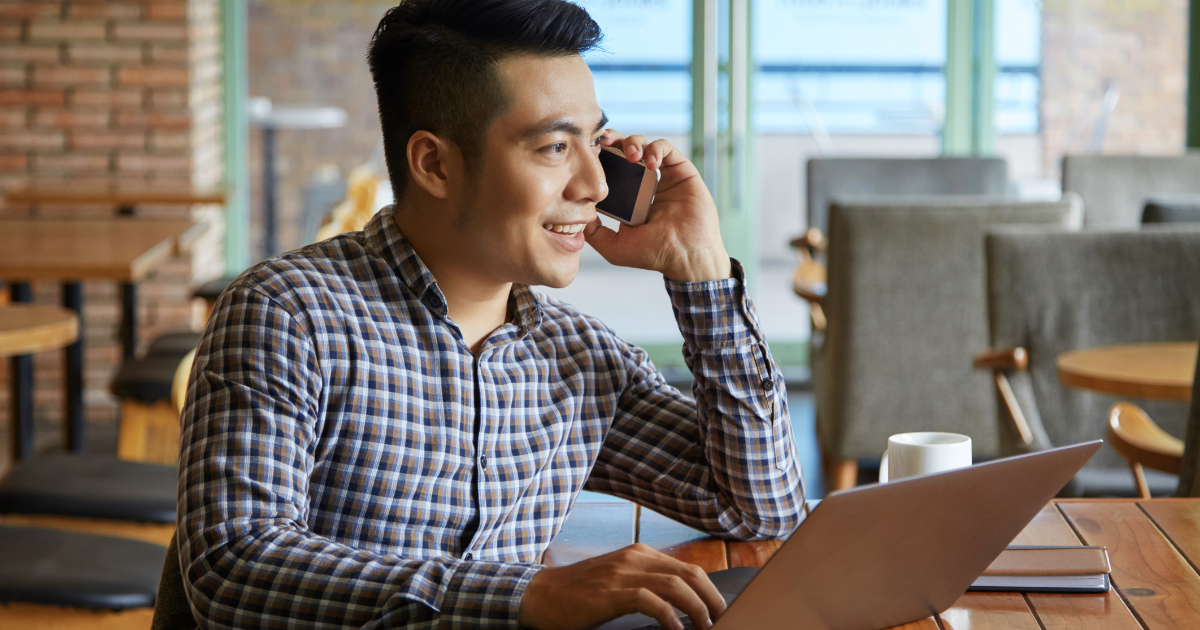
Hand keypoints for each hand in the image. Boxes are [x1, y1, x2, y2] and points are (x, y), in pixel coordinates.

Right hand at [518, 543, 726, 629]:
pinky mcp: (610, 591)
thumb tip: (681, 607)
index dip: (710, 591)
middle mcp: (635, 558)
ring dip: (698, 610)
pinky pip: (649, 600)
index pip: (688, 568)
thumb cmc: (579, 594)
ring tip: (706, 628)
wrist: (540, 596)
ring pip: (676, 585)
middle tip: (721, 621)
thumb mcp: (618, 581)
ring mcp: (623, 573)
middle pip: (690, 574)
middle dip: (712, 600)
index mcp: (640, 554)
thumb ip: (646, 586)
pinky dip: (668, 616)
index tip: (720, 612)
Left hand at [585, 131, 731, 281]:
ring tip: (631, 156)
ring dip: (634, 143)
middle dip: (614, 141)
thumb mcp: (613, 247)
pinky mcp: (682, 172)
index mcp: (629, 197)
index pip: (611, 169)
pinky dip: (656, 149)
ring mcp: (664, 177)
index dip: (600, 158)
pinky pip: (667, 150)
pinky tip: (650, 163)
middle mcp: (645, 184)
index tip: (589, 154)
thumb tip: (577, 216)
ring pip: (645, 146)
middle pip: (626, 151)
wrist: (685, 257)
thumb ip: (594, 233)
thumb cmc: (654, 255)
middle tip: (603, 142)